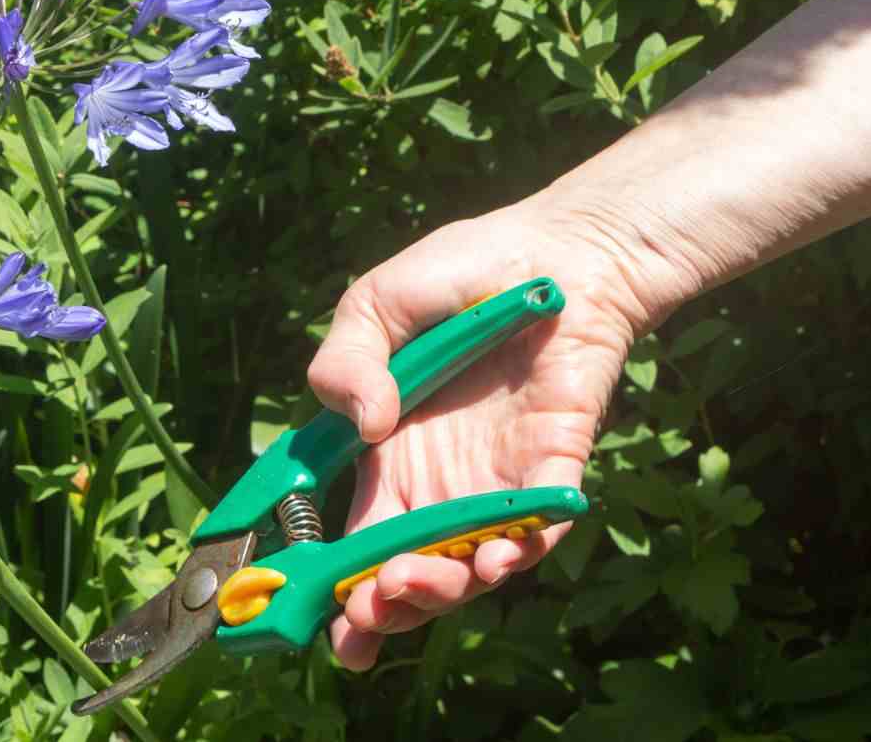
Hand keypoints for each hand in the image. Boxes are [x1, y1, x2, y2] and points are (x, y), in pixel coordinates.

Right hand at [307, 197, 657, 669]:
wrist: (555, 252)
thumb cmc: (461, 274)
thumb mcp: (373, 305)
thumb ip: (344, 362)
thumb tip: (363, 424)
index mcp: (388, 460)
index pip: (357, 543)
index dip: (336, 588)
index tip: (315, 618)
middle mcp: (441, 485)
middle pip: (411, 572)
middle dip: (386, 608)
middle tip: (366, 609)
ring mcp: (500, 482)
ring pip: (470, 565)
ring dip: (443, 589)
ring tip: (413, 581)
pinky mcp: (555, 468)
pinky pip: (540, 527)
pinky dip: (519, 551)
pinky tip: (496, 559)